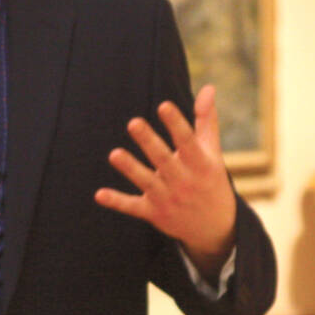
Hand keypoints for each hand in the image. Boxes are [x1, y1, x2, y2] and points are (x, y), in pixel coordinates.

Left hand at [94, 84, 236, 279]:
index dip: (176, 124)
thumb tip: (208, 87)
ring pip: (146, 182)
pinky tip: (99, 194)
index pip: (187, 142)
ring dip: (130, 169)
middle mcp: (183, 181)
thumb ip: (206, 120)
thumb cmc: (210, 180)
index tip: (164, 106)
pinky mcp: (154, 213)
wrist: (215, 227)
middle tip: (133, 122)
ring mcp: (168, 198)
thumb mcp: (212, 151)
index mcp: (200, 164)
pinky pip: (133, 207)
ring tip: (114, 154)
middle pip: (163, 159)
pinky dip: (117, 202)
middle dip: (149, 142)